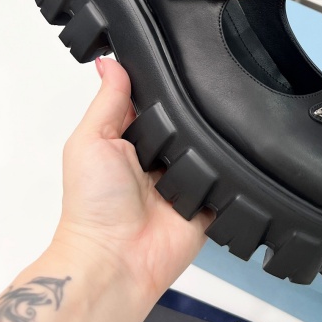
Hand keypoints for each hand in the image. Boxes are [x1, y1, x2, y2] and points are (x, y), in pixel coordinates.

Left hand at [53, 57, 211, 300]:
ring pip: (210, 148)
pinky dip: (230, 174)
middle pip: (186, 122)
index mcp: (129, 141)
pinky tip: (230, 161)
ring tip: (213, 132)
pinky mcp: (206, 204)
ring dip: (211, 143)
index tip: (178, 61)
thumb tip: (110, 62)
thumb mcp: (91, 141)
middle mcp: (158, 159)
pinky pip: (228, 182)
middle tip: (203, 98)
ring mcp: (184, 182)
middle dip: (193, 113)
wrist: (116, 260)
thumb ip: (108, 101)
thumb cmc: (92, 205)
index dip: (164, 86)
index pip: (154, 103)